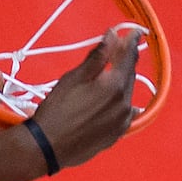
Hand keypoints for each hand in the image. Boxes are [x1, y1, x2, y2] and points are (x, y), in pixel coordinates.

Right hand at [20, 25, 144, 171]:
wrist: (47, 148)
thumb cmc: (57, 110)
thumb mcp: (74, 78)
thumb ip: (97, 57)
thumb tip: (113, 36)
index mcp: (116, 86)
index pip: (129, 57)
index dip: (131, 42)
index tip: (134, 32)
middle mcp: (125, 104)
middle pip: (129, 76)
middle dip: (125, 62)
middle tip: (119, 51)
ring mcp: (122, 122)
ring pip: (128, 95)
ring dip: (123, 83)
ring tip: (112, 76)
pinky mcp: (116, 136)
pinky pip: (125, 114)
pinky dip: (121, 103)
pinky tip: (117, 101)